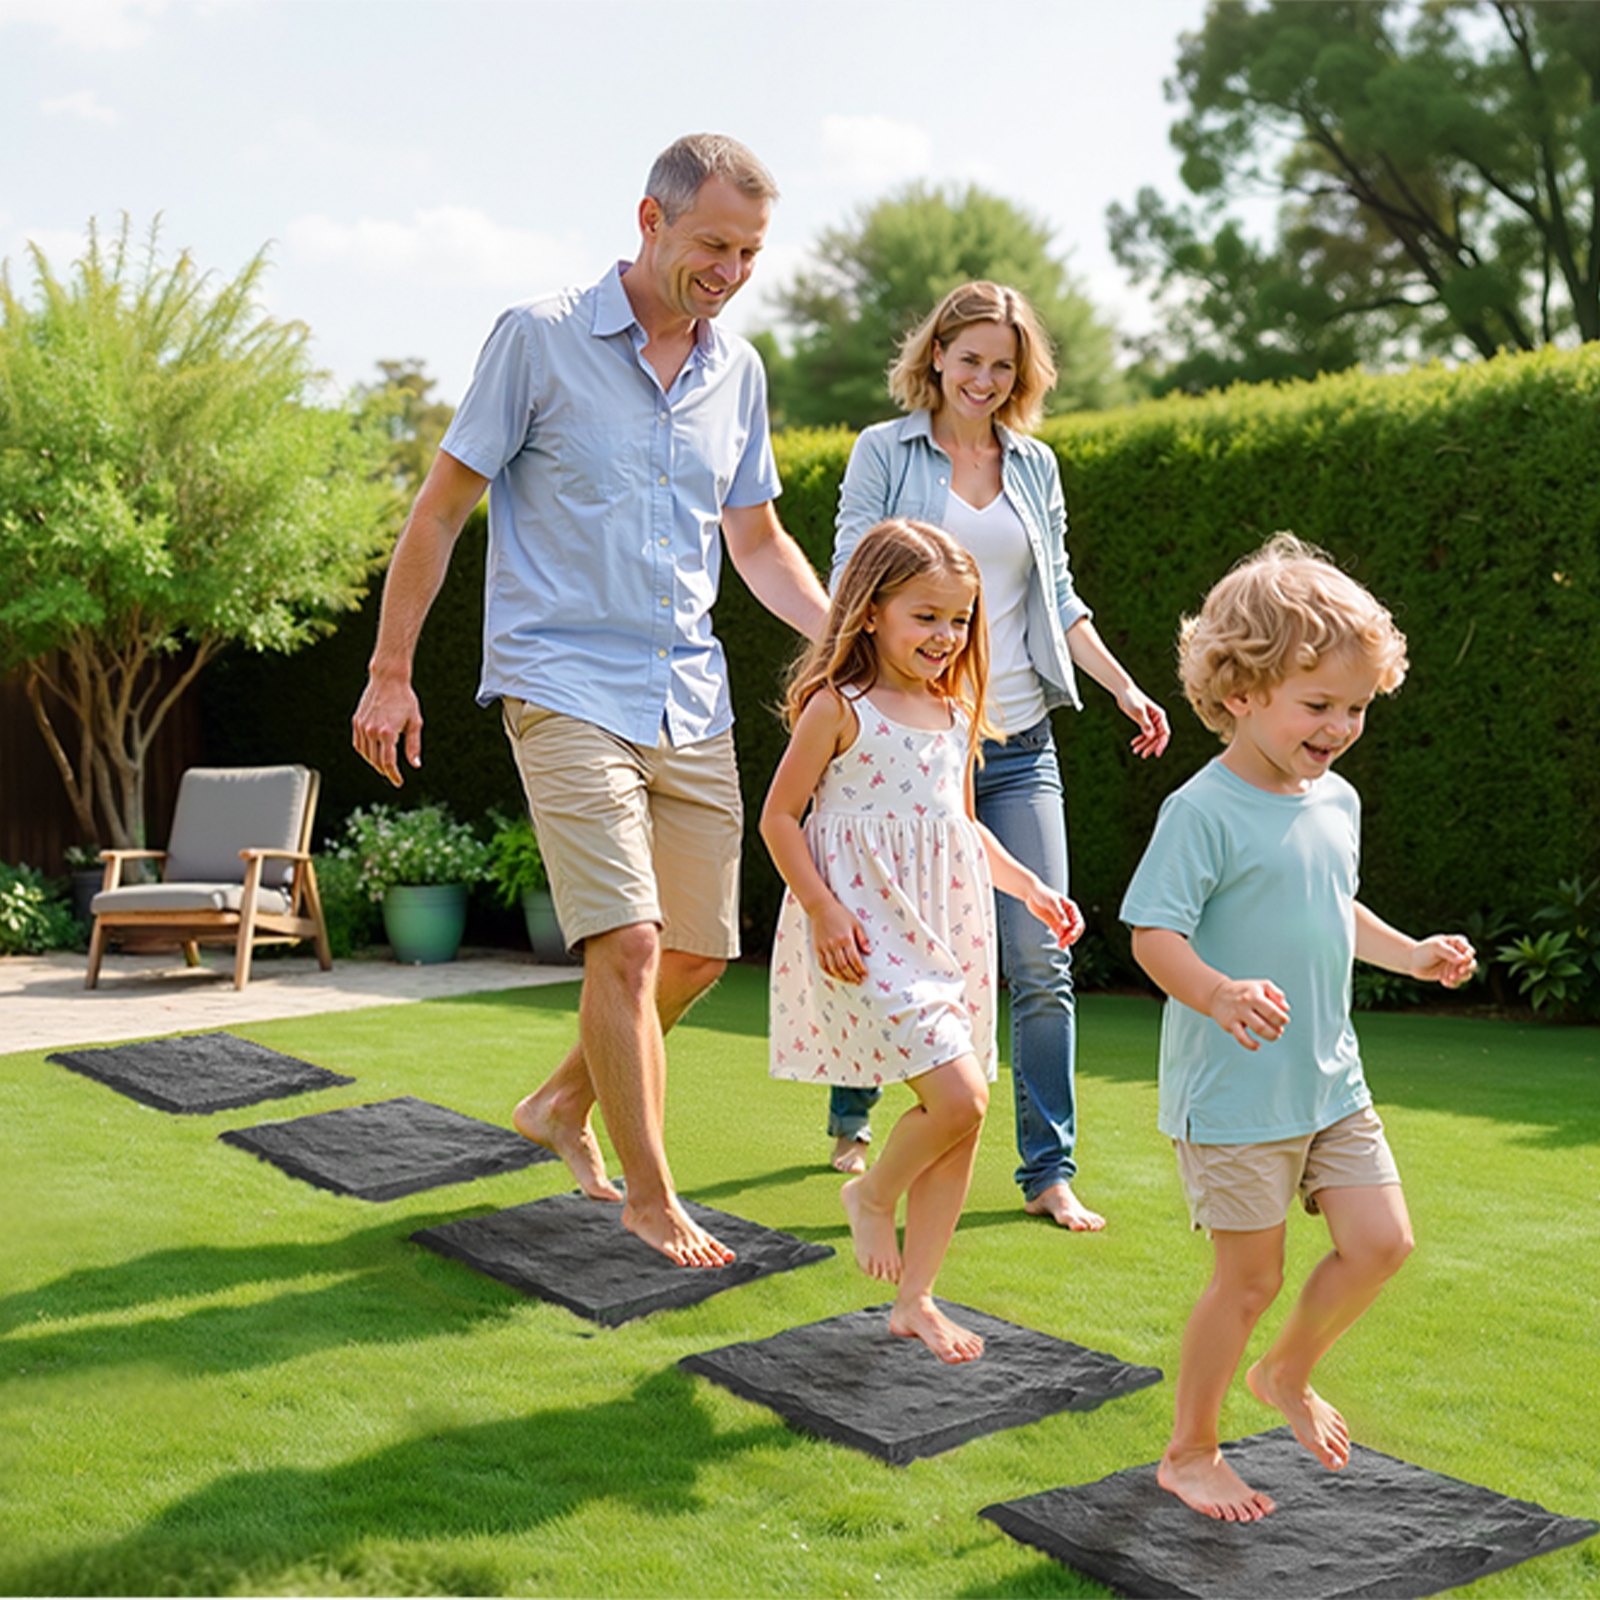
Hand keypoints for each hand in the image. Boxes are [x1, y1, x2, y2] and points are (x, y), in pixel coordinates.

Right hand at [352, 672, 422, 787]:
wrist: (388, 679)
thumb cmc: (405, 699)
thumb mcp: (415, 722)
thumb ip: (414, 746)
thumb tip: (415, 765)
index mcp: (388, 733)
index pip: (388, 763)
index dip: (394, 776)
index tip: (398, 782)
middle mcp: (372, 731)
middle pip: (376, 761)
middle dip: (385, 771)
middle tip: (394, 775)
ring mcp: (362, 726)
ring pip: (365, 755)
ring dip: (375, 763)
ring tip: (385, 766)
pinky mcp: (356, 722)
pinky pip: (358, 744)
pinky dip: (365, 753)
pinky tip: (373, 754)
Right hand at [810, 897, 870, 983]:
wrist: (821, 908)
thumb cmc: (840, 914)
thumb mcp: (855, 923)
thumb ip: (862, 938)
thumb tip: (869, 952)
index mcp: (846, 938)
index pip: (855, 959)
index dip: (860, 969)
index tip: (866, 975)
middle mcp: (834, 944)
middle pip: (844, 966)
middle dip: (853, 976)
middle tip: (859, 981)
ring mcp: (825, 947)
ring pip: (834, 968)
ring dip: (842, 977)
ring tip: (850, 981)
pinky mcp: (817, 948)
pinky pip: (823, 964)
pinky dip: (830, 972)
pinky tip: (836, 975)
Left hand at [1025, 883, 1083, 948]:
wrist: (1031, 893)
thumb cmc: (1042, 894)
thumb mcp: (1051, 902)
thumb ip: (1059, 913)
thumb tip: (1066, 926)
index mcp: (1071, 908)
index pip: (1078, 922)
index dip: (1076, 930)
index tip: (1070, 936)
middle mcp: (1068, 915)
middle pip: (1075, 929)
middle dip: (1072, 937)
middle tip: (1064, 943)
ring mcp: (1061, 920)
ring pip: (1068, 933)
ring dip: (1066, 940)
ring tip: (1061, 946)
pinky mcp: (1054, 924)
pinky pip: (1060, 933)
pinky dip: (1061, 939)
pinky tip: (1059, 943)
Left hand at [1116, 686, 1169, 758]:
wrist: (1123, 691)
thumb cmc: (1131, 699)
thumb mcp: (1138, 712)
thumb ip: (1145, 723)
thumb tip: (1151, 736)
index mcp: (1160, 715)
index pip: (1165, 733)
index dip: (1162, 744)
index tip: (1157, 753)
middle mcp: (1157, 718)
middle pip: (1157, 737)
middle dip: (1151, 747)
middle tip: (1143, 755)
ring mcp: (1151, 720)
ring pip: (1150, 736)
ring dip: (1144, 745)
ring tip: (1135, 751)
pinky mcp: (1144, 721)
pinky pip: (1145, 733)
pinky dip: (1140, 740)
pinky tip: (1133, 744)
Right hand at [1207, 977, 1289, 1050]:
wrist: (1217, 994)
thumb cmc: (1244, 991)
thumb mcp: (1261, 985)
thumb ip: (1276, 993)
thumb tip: (1286, 1008)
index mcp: (1255, 994)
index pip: (1273, 1010)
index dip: (1282, 1018)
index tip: (1284, 1020)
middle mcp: (1245, 1004)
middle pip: (1267, 1021)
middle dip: (1277, 1029)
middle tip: (1279, 1030)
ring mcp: (1237, 1014)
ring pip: (1258, 1029)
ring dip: (1270, 1036)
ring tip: (1274, 1035)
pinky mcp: (1229, 1024)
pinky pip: (1241, 1038)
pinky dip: (1251, 1044)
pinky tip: (1257, 1046)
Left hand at [1411, 933, 1475, 988]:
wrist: (1412, 961)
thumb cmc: (1423, 950)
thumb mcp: (1434, 947)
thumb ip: (1448, 952)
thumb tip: (1462, 959)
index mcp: (1457, 943)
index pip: (1469, 950)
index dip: (1468, 957)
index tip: (1462, 961)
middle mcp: (1459, 955)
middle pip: (1472, 963)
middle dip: (1466, 969)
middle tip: (1457, 973)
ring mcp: (1456, 966)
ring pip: (1467, 974)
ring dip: (1459, 978)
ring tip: (1448, 978)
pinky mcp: (1452, 975)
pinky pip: (1458, 982)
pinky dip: (1453, 983)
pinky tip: (1444, 982)